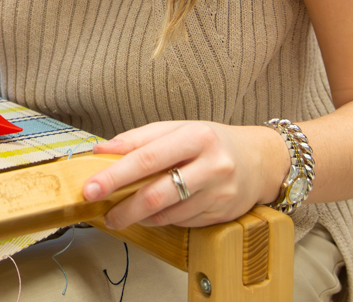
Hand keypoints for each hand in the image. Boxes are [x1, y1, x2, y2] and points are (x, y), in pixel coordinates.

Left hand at [81, 121, 288, 228]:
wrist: (260, 160)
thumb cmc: (211, 141)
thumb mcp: (178, 129)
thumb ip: (139, 139)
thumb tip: (101, 151)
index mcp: (196, 136)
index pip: (148, 157)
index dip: (116, 175)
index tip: (91, 187)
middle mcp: (212, 165)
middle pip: (157, 192)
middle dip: (124, 207)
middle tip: (102, 212)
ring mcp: (220, 193)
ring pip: (169, 213)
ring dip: (139, 217)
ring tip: (123, 213)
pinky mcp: (223, 214)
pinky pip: (182, 222)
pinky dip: (160, 220)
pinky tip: (151, 215)